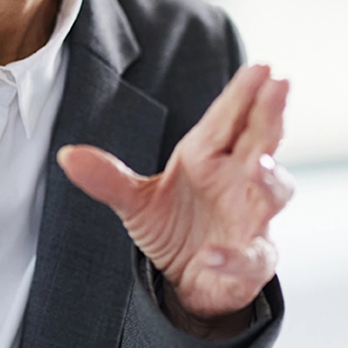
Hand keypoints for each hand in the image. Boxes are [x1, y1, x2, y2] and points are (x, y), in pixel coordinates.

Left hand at [59, 63, 293, 324]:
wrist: (186, 279)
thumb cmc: (174, 227)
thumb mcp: (135, 201)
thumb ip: (107, 178)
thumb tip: (66, 155)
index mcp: (209, 157)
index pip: (229, 119)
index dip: (244, 93)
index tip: (260, 67)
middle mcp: (238, 181)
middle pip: (262, 141)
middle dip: (272, 114)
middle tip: (280, 85)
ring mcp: (250, 219)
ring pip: (273, 193)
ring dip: (270, 180)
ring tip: (259, 166)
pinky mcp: (251, 261)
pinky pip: (249, 257)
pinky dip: (234, 257)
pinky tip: (214, 255)